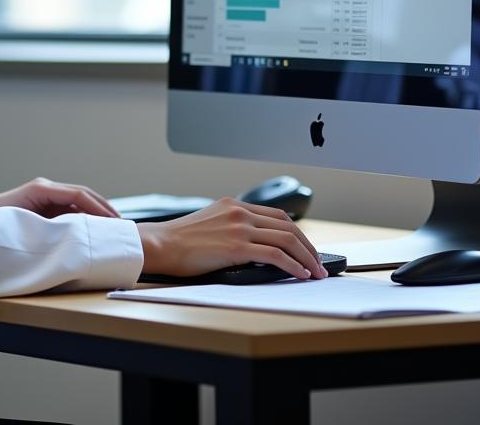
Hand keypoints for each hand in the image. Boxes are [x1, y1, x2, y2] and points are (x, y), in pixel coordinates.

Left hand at [0, 177, 120, 218]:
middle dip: (104, 208)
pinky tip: (96, 228)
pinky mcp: (45, 204)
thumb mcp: (24, 227)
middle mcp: (46, 188)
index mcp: (41, 190)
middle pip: (83, 194)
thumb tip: (73, 236)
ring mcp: (46, 195)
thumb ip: (48, 229)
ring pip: (79, 200)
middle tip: (122, 225)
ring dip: (97, 212)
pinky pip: (71, 207)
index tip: (114, 221)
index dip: (98, 207)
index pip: (78, 194)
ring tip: (114, 227)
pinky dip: (86, 215)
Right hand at [137, 197, 326, 279]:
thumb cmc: (180, 241)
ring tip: (316, 273)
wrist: (160, 244)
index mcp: (233, 205)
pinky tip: (301, 274)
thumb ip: (233, 228)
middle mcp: (239, 212)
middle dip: (309, 247)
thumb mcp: (210, 224)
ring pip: (286, 239)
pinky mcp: (236, 246)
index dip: (298, 234)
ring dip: (307, 258)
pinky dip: (293, 265)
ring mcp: (238, 227)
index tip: (307, 248)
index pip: (277, 216)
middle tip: (319, 263)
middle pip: (288, 226)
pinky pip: (275, 255)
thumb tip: (258, 248)